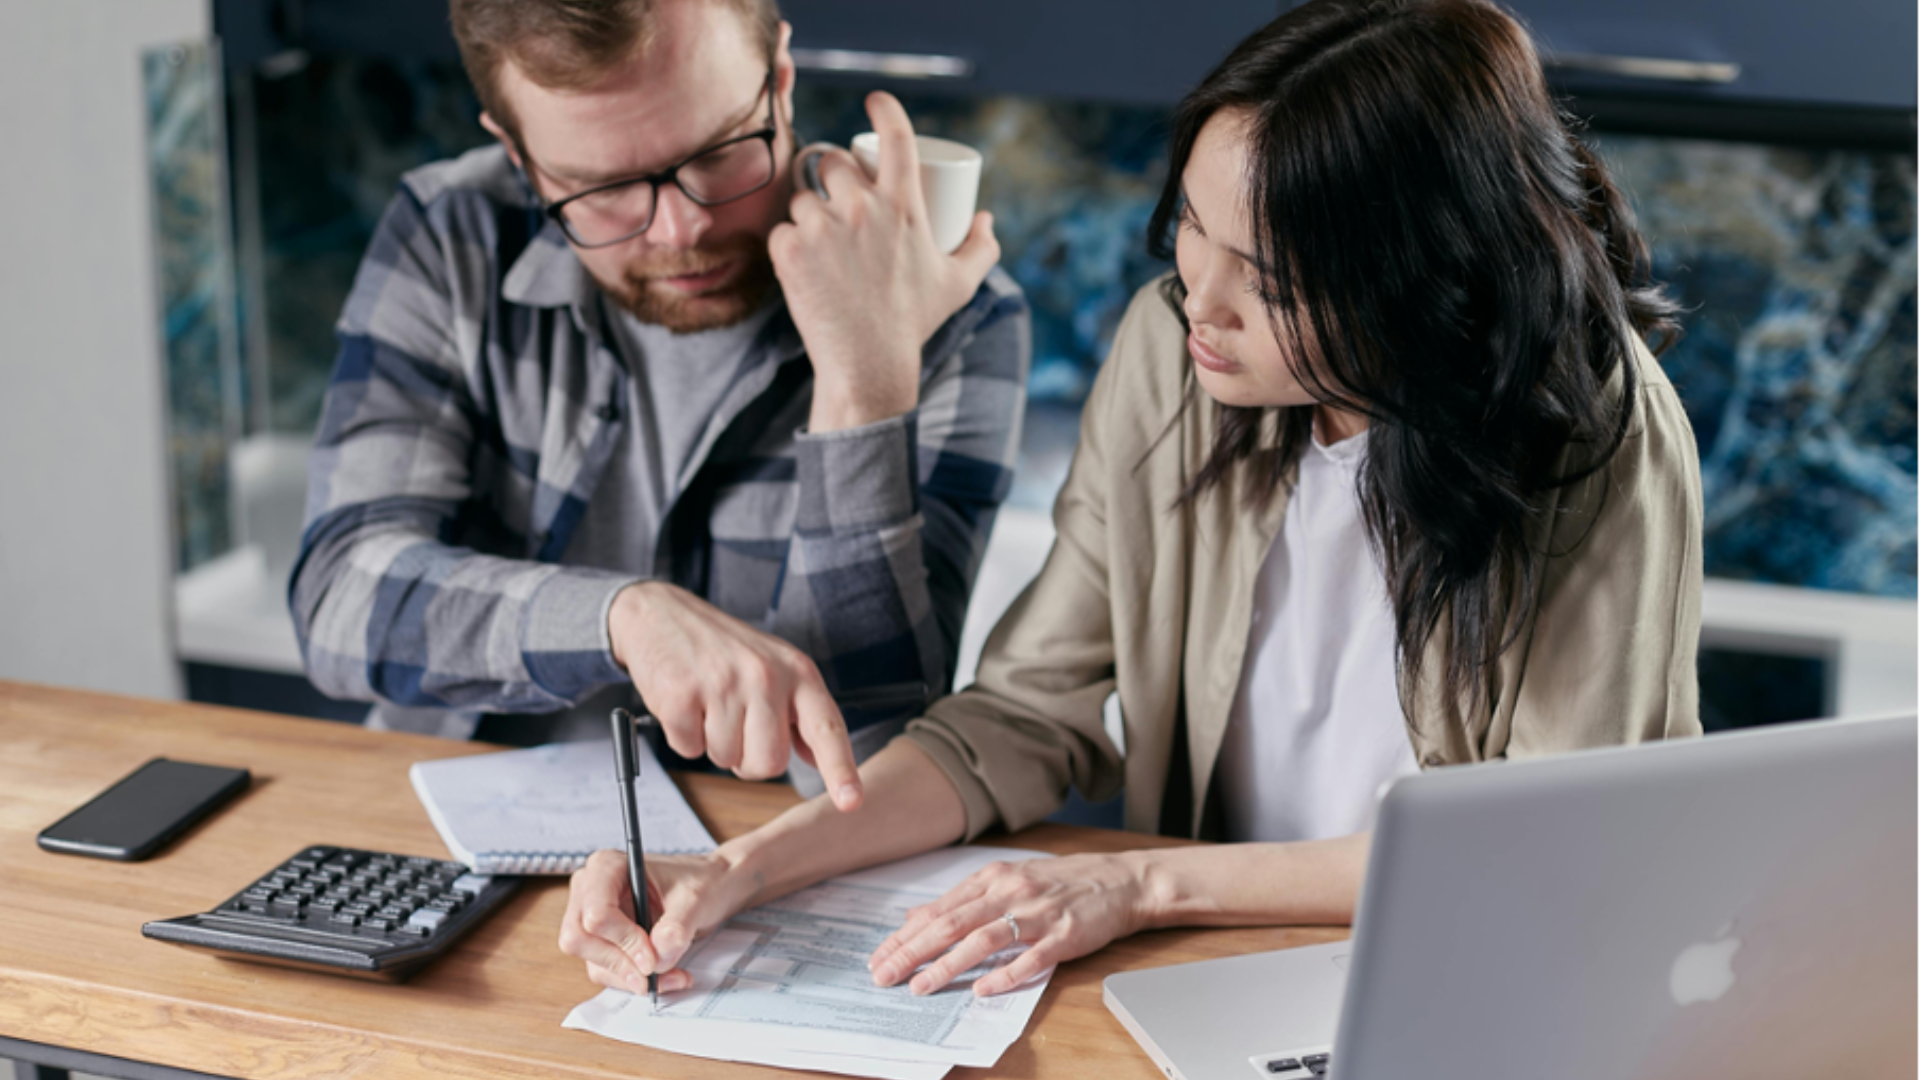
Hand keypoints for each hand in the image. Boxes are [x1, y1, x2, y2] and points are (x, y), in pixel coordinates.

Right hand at [558, 848, 759, 993]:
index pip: (596, 913)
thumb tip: (656, 959)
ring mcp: (592, 917)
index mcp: (607, 867)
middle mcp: (590, 891)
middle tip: (655, 973)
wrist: (711, 888)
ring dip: (630, 977)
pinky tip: (665, 976)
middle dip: (620, 963)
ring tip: (673, 976)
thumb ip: (676, 928)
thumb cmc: (700, 881)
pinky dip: (633, 980)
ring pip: (593, 961)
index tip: (652, 957)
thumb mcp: (695, 899)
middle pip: (580, 940)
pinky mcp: (603, 941)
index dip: (623, 940)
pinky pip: (606, 971)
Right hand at [608, 581, 862, 810]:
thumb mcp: (775, 667)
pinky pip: (688, 750)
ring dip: (714, 744)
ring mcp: (723, 684)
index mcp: (798, 672)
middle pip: (769, 763)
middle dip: (749, 759)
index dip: (840, 769)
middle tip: (736, 725)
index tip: (851, 801)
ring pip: (726, 759)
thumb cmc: (723, 648)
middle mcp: (766, 676)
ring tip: (708, 704)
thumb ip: (799, 713)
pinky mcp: (682, 695)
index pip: (827, 728)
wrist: (662, 614)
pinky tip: (686, 702)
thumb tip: (818, 758)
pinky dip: (684, 736)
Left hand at [770, 91, 1000, 431]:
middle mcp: (862, 208)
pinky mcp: (790, 250)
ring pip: (803, 199)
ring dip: (808, 215)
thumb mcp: (958, 284)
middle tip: (837, 207)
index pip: (896, 136)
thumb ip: (981, 248)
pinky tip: (801, 266)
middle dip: (833, 178)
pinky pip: (781, 231)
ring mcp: (823, 227)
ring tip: (822, 247)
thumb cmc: (914, 322)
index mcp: (904, 206)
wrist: (869, 364)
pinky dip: (788, 246)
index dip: (885, 109)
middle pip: (834, 163)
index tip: (875, 101)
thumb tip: (984, 219)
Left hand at [867, 852, 1153, 996]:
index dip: (905, 936)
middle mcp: (1010, 891)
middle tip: (884, 975)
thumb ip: (962, 900)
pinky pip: (1031, 957)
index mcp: (992, 878)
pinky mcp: (1064, 934)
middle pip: (951, 924)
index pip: (938, 910)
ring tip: (921, 986)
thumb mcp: (1007, 880)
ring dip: (948, 964)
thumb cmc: (1061, 883)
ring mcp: (1037, 913)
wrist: (1120, 880)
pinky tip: (983, 989)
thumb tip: (915, 917)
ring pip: (983, 939)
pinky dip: (1005, 974)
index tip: (878, 957)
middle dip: (912, 952)